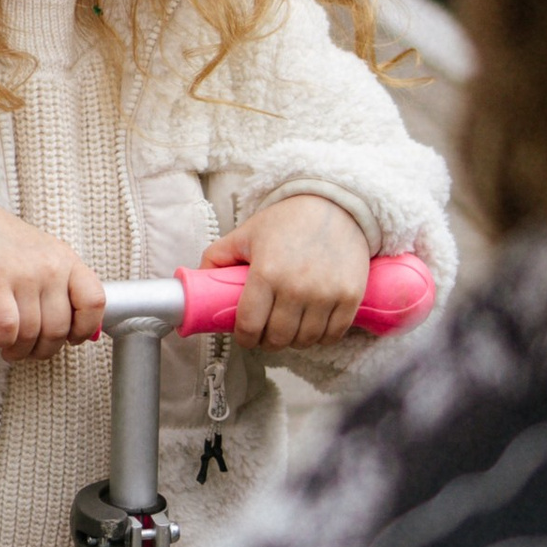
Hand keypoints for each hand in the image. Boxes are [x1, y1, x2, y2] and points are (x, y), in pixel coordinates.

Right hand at [0, 193, 105, 359]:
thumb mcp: (41, 254)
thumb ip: (60, 282)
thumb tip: (77, 328)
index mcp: (66, 259)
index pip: (94, 301)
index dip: (85, 328)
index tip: (71, 339)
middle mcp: (50, 266)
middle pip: (59, 327)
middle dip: (44, 350)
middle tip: (30, 352)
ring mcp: (24, 273)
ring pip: (33, 333)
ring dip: (21, 351)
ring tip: (11, 351)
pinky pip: (8, 327)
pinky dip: (5, 342)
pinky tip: (0, 342)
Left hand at [202, 195, 370, 349]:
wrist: (336, 205)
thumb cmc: (288, 220)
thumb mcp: (246, 234)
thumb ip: (218, 256)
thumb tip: (195, 280)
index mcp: (266, 273)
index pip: (249, 325)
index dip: (244, 338)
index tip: (245, 335)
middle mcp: (297, 287)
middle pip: (277, 338)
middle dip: (267, 341)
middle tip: (266, 333)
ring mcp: (326, 294)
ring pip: (305, 340)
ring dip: (294, 341)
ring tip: (288, 330)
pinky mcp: (350, 296)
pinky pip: (333, 334)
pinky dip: (321, 338)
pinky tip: (312, 328)